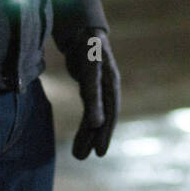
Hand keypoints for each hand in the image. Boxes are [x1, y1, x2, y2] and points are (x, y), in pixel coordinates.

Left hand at [61, 28, 119, 158]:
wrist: (85, 33)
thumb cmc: (89, 45)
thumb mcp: (90, 62)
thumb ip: (92, 84)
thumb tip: (95, 118)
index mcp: (109, 79)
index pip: (108, 105)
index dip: (103, 125)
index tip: (99, 146)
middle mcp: (107, 88)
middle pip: (104, 116)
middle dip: (98, 136)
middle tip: (92, 155)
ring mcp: (100, 91)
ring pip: (95, 117)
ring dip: (88, 136)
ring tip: (80, 156)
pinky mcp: (90, 92)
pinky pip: (89, 113)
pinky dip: (84, 128)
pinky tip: (80, 142)